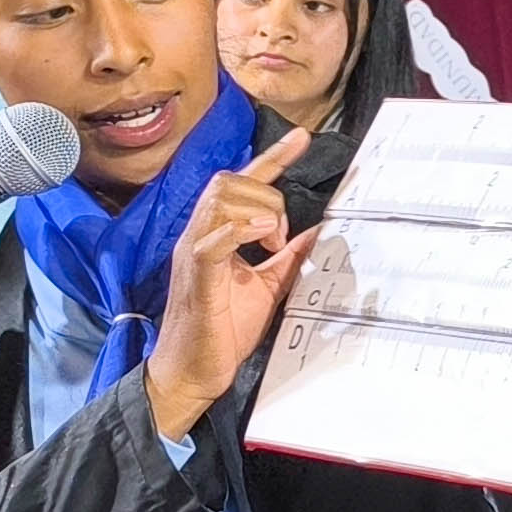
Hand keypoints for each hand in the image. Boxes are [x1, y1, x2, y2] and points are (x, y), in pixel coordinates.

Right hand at [146, 128, 317, 439]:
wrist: (192, 373)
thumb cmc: (223, 331)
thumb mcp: (267, 286)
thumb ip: (288, 257)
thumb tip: (319, 231)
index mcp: (216, 235)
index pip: (242, 184)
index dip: (272, 159)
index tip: (302, 138)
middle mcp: (200, 236)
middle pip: (229, 182)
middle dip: (267, 196)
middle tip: (281, 238)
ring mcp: (194, 255)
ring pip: (221, 201)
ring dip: (258, 211)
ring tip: (272, 243)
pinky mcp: (197, 279)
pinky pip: (210, 242)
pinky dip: (238, 231)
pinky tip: (263, 235)